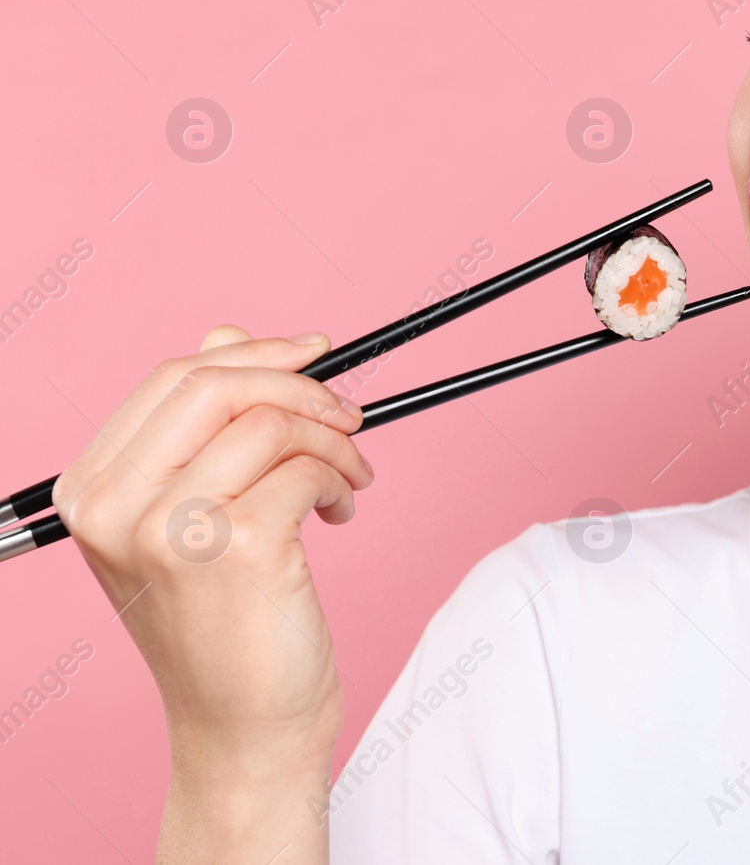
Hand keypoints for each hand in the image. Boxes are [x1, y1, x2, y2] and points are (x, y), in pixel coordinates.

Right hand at [53, 324, 373, 863]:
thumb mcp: (192, 516)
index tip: (315, 353)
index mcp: (92, 490)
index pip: (174, 377)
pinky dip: (340, 478)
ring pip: (271, 421)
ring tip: (348, 478)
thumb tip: (231, 333)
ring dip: (332, 440)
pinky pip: (306, 468)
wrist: (243, 725)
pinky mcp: (233, 548)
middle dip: (300, 384)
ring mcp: (169, 527)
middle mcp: (114, 506)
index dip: (256, 354)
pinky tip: (340, 511)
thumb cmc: (225, 621)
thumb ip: (203, 426)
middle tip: (347, 414)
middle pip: (216, 382)